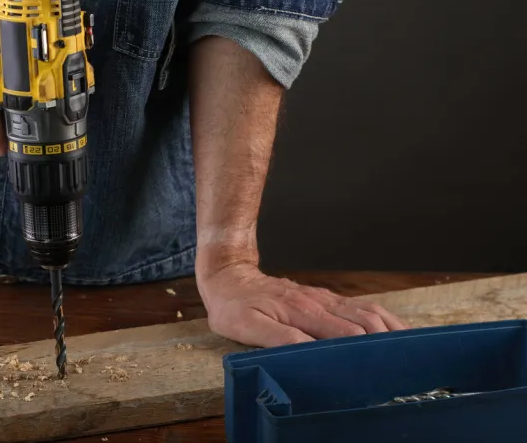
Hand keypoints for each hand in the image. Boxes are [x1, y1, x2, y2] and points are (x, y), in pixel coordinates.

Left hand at [196, 248, 407, 347]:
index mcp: (303, 313)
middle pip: (366, 323)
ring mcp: (325, 299)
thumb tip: (310, 351)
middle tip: (410, 365)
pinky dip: (384, 319)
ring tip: (415, 349)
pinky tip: (396, 330)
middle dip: (389, 343)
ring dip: (392, 329)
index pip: (346, 336)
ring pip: (369, 312)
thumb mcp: (246, 326)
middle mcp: (320, 304)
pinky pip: (361, 306)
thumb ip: (279, 338)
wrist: (230, 275)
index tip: (383, 370)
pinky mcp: (326, 298)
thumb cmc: (234, 305)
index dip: (365, 353)